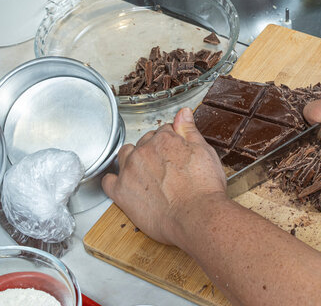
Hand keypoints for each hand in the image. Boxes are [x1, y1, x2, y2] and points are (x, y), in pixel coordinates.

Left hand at [102, 108, 226, 246]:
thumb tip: (183, 113)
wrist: (197, 215)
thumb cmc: (204, 188)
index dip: (172, 141)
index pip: (164, 131)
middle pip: (144, 142)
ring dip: (132, 159)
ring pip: (124, 155)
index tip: (176, 152)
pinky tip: (124, 185)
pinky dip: (114, 181)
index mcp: (164, 139)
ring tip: (146, 173)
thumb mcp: (204, 151)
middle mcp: (144, 150)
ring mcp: (130, 170)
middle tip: (166, 166)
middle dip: (154, 150)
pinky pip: (108, 181)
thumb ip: (190, 130)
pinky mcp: (121, 192)